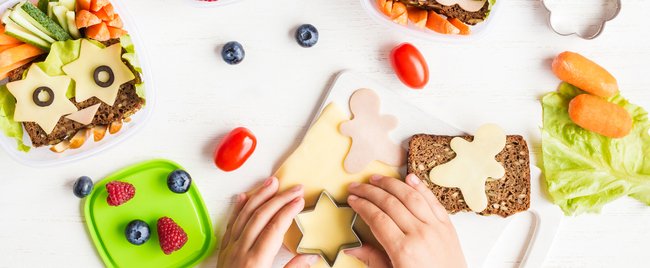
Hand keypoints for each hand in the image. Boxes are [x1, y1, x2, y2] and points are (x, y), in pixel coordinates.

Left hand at [218, 177, 318, 267]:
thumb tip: (310, 257)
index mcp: (256, 262)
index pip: (275, 227)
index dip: (288, 210)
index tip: (300, 199)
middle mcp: (240, 252)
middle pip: (260, 216)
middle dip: (278, 198)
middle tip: (294, 187)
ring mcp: (229, 251)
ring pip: (244, 216)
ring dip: (258, 196)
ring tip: (271, 183)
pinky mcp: (223, 253)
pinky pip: (230, 225)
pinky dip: (238, 209)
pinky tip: (242, 198)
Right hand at [344, 174, 465, 267]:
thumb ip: (373, 260)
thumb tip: (352, 248)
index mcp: (403, 250)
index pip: (377, 218)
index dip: (362, 206)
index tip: (352, 199)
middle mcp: (420, 234)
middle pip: (390, 203)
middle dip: (370, 192)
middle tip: (357, 186)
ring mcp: (436, 228)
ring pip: (410, 196)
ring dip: (391, 184)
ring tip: (377, 178)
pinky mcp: (448, 226)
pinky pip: (432, 201)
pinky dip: (421, 187)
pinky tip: (409, 177)